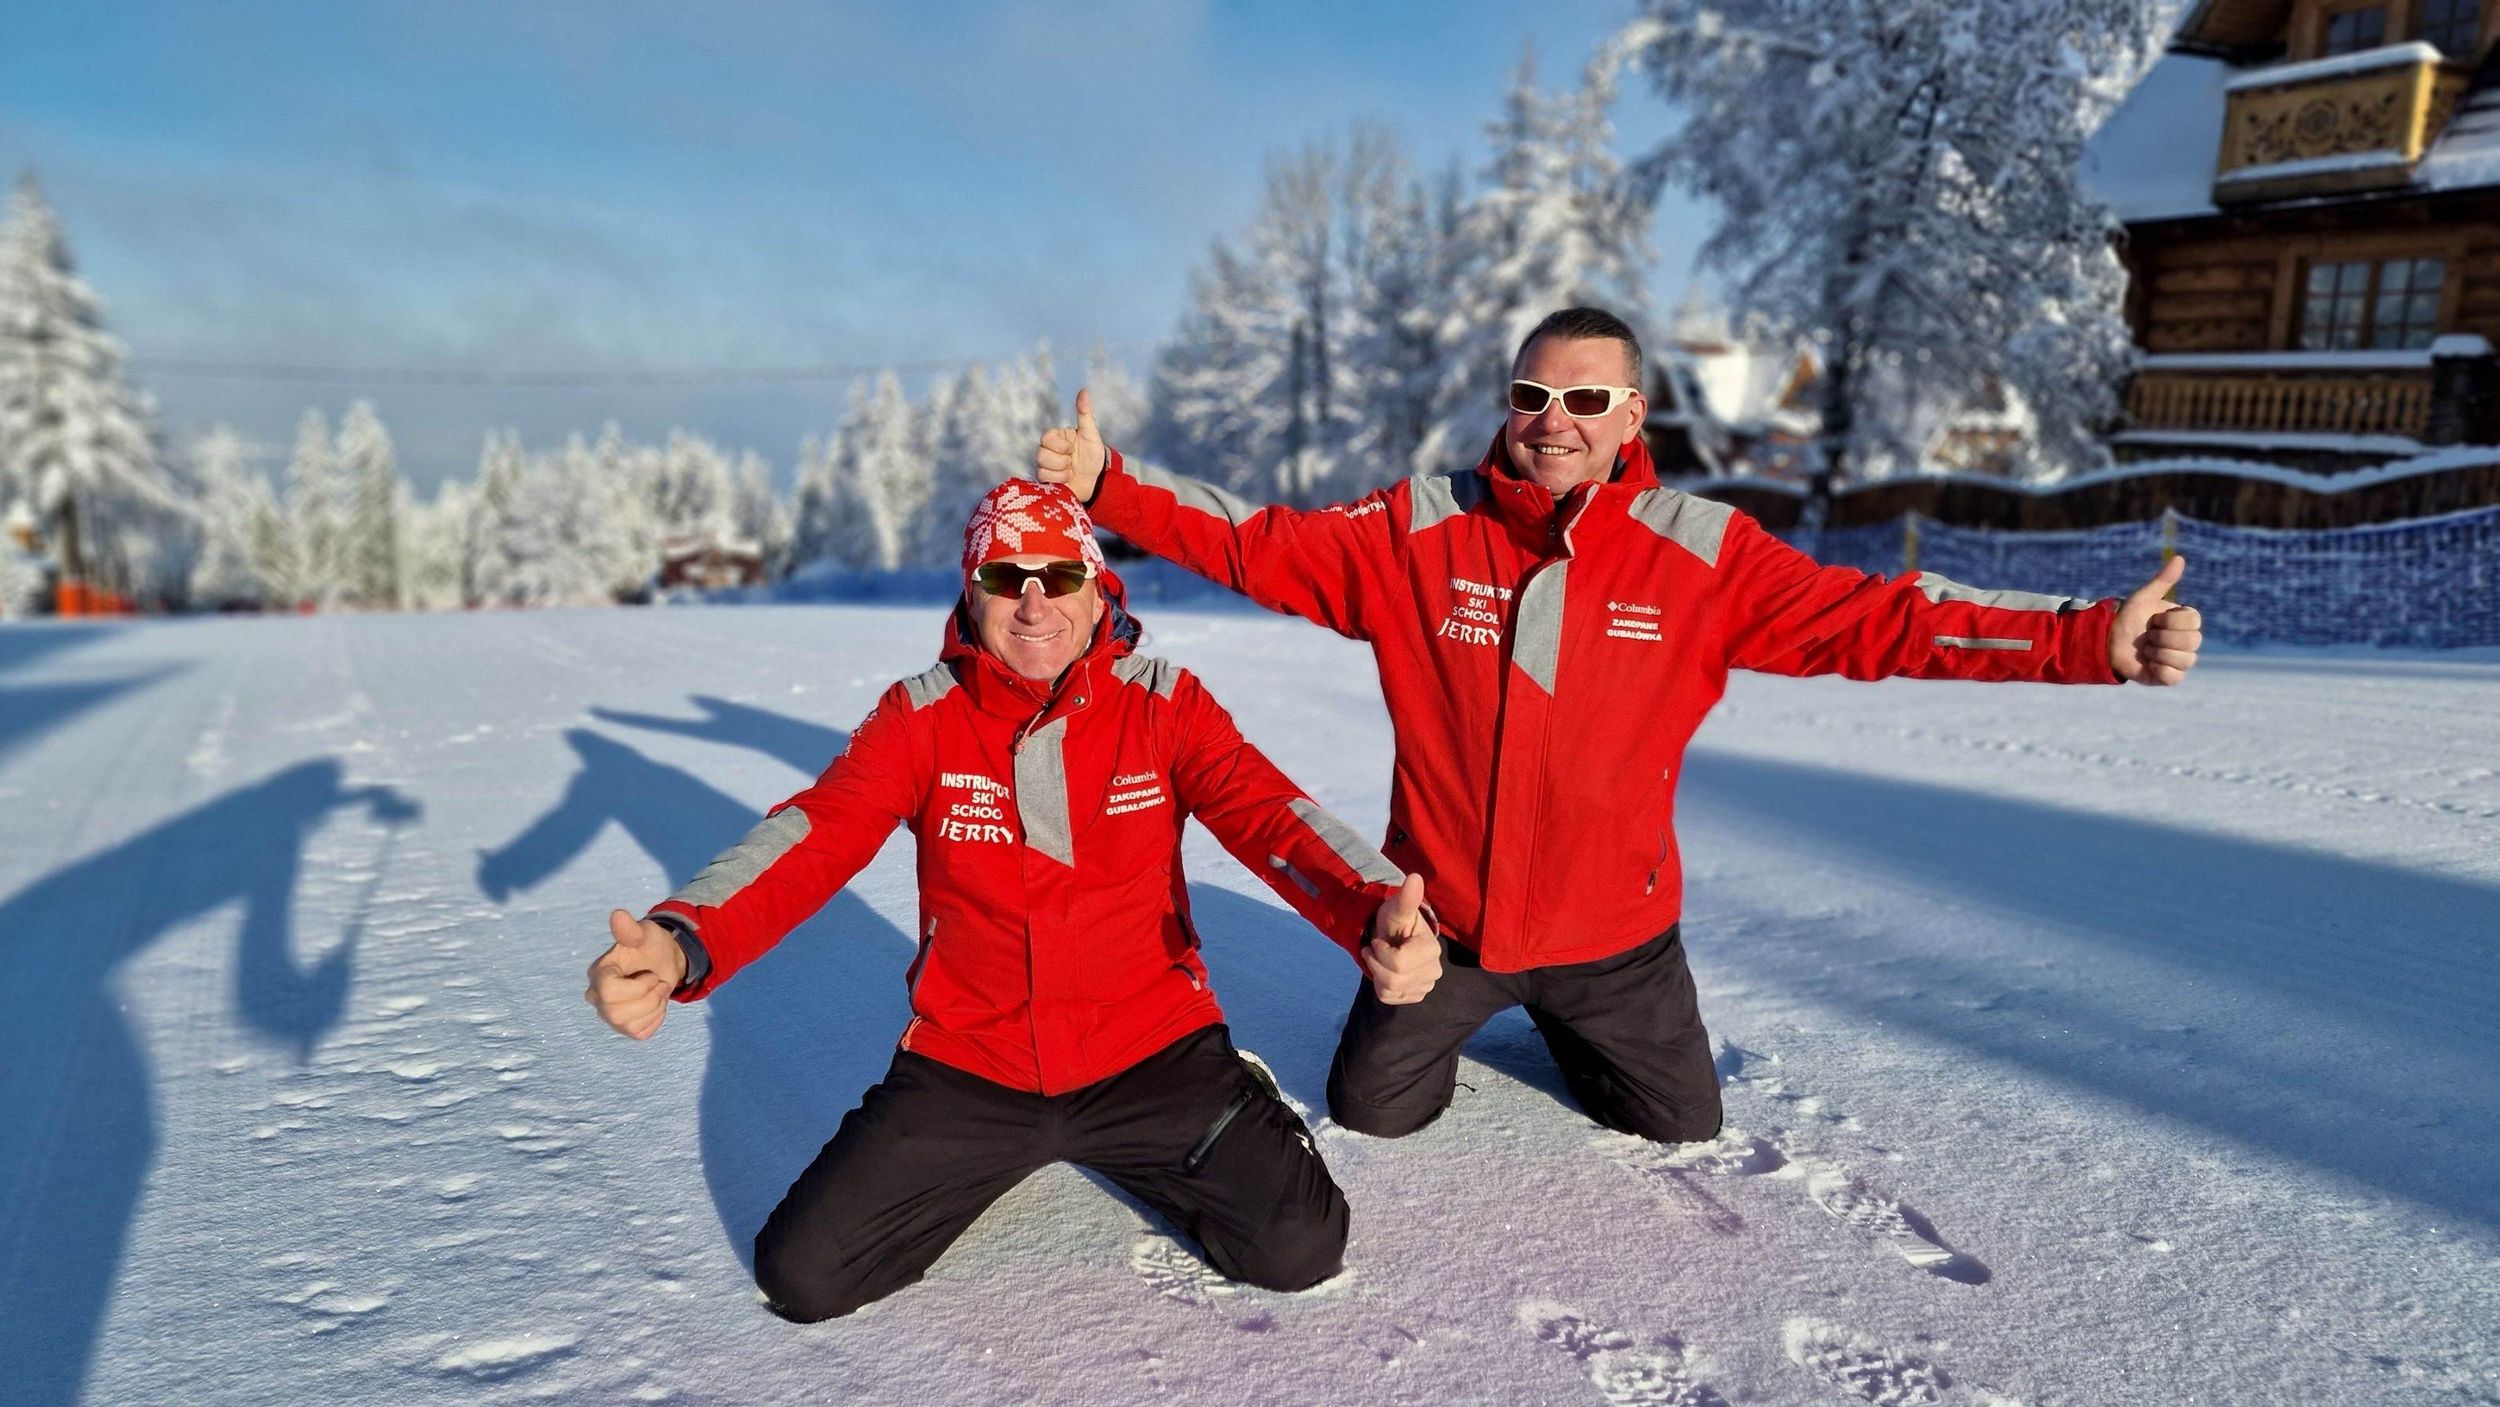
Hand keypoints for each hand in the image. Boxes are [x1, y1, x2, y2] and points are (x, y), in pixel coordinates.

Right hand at [586, 908, 687, 1039]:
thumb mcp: (644, 933)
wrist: (664, 961)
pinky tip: (656, 1004)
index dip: (638, 986)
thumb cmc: (650, 945)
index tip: (650, 974)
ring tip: (658, 991)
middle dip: (648, 998)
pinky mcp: (624, 1028)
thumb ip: (630, 929)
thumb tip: (618, 915)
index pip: (609, 991)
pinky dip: (656, 1019)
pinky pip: (640, 1033)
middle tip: (659, 983)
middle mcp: (597, 996)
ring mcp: (609, 1014)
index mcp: (598, 973)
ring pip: (628, 1026)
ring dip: (654, 1008)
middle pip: (617, 1013)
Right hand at [1034, 387, 1106, 500]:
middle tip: (1072, 462)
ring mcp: (1046, 466)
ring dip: (1061, 472)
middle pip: (1040, 454)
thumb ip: (1084, 413)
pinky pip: (1044, 479)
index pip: (1045, 438)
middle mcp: (1048, 450)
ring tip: (1071, 472)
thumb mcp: (1091, 434)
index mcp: (1056, 437)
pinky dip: (1059, 481)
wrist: (1097, 480)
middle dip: (1061, 461)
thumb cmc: (1093, 456)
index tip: (1072, 449)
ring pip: (1041, 468)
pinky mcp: (1046, 480)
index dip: (1059, 446)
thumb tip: (1084, 390)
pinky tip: (1068, 480)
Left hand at [1362, 874, 1439, 1004]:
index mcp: (1431, 949)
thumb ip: (1405, 899)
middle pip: (1394, 980)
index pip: (1398, 963)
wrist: (1393, 937)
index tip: (1378, 941)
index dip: (1380, 953)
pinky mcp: (1416, 995)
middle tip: (1374, 949)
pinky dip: (1380, 986)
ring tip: (1378, 959)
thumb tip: (1415, 878)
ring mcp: (1426, 985)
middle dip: (1376, 964)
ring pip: (1390, 991)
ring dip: (1377, 974)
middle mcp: (1434, 971)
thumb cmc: (1394, 922)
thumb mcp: (1395, 909)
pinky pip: (1389, 999)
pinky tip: (1385, 971)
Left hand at [2109, 554, 2202, 685]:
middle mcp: (2188, 641)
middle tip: (2147, 636)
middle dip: (2162, 637)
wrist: (2108, 641)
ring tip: (2145, 649)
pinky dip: (2159, 670)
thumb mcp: (2143, 597)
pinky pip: (2174, 677)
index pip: (2194, 621)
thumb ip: (2163, 580)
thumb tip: (2180, 558)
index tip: (2153, 619)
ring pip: (2185, 660)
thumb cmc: (2128, 617)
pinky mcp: (2170, 677)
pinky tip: (2148, 664)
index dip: (2170, 621)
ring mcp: (2180, 660)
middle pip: (2193, 641)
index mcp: (2186, 621)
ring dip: (2158, 653)